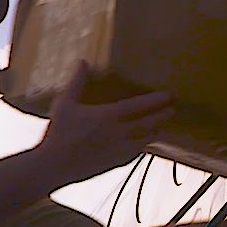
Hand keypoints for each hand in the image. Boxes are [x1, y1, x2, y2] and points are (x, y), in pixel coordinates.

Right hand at [36, 63, 171, 183]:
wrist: (55, 165)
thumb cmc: (58, 132)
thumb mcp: (65, 103)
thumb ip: (76, 82)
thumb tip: (83, 61)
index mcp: (107, 116)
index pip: (137, 106)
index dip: (153, 101)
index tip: (167, 97)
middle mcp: (117, 133)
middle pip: (146, 124)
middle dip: (160, 116)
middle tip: (171, 111)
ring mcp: (117, 150)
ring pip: (143, 141)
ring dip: (153, 133)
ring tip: (160, 129)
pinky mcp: (113, 164)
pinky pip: (133, 155)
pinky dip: (140, 149)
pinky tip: (142, 148)